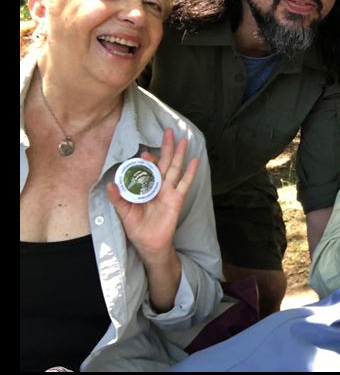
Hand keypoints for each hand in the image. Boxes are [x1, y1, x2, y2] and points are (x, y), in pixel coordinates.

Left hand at [107, 128, 197, 265]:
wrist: (149, 243)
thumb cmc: (136, 227)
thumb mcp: (123, 212)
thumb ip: (118, 198)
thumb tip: (110, 184)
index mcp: (145, 187)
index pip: (147, 168)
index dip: (147, 160)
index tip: (144, 154)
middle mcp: (158, 186)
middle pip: (164, 162)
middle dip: (167, 146)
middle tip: (168, 130)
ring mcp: (169, 191)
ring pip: (175, 168)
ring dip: (179, 154)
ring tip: (183, 140)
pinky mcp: (177, 199)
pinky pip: (185, 183)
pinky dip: (190, 172)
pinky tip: (195, 160)